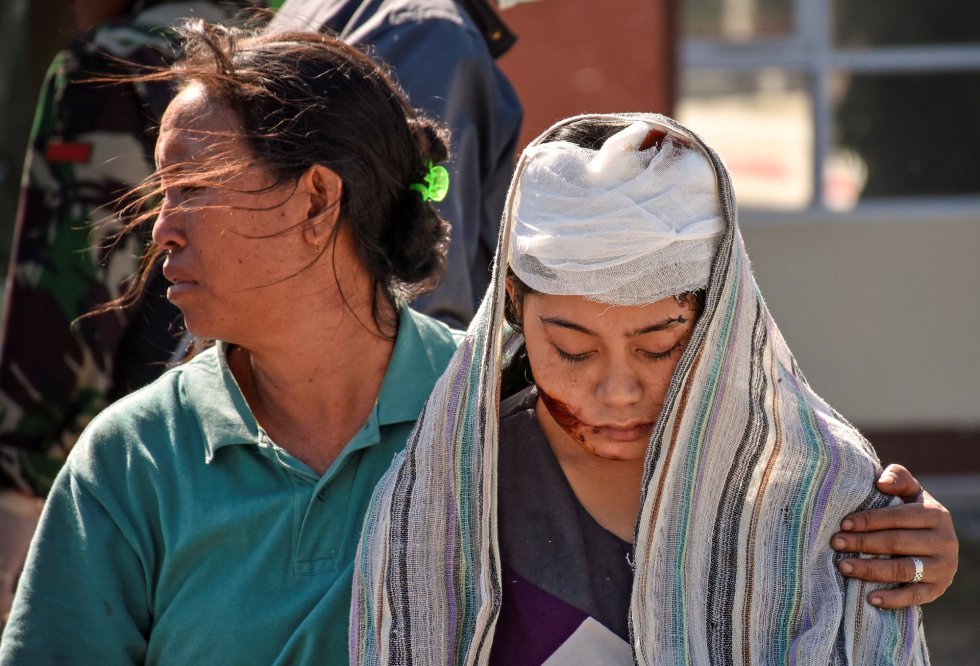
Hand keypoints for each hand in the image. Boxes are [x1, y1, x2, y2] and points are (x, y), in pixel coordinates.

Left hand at [831, 463, 957, 608]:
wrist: (935, 542)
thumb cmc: (911, 512)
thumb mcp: (909, 491)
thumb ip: (898, 477)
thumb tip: (881, 482)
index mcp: (936, 514)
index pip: (898, 517)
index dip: (869, 520)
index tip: (843, 524)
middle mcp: (945, 541)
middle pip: (897, 543)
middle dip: (862, 543)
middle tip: (836, 543)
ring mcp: (944, 567)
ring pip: (903, 570)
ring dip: (870, 570)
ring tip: (843, 566)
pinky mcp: (939, 589)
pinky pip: (915, 597)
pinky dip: (893, 599)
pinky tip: (869, 597)